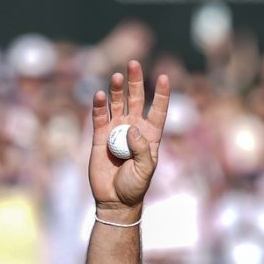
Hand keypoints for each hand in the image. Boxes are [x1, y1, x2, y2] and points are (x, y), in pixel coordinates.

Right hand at [90, 60, 168, 219]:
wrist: (114, 200)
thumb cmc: (134, 186)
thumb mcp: (145, 169)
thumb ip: (141, 149)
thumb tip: (131, 129)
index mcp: (150, 135)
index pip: (159, 110)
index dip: (161, 94)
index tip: (164, 76)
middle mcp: (133, 128)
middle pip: (136, 99)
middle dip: (135, 82)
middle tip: (133, 64)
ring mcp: (116, 130)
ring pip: (116, 103)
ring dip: (116, 90)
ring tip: (116, 77)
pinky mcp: (99, 136)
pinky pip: (99, 116)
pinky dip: (99, 105)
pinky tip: (99, 95)